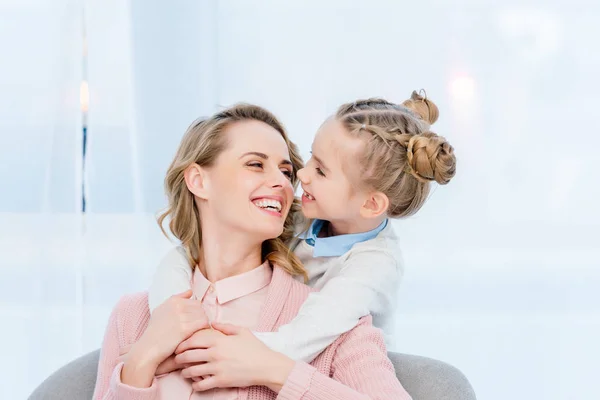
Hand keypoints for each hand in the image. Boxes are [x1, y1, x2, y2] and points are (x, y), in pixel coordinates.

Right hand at [122, 290, 208, 386]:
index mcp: (173, 301)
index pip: (195, 302)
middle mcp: (177, 306)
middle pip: (200, 308)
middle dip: (200, 317)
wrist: (148, 348)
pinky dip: (204, 329)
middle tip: (196, 328)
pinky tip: (199, 335)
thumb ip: (176, 299)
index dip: (196, 313)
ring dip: (203, 324)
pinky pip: (203, 323)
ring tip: (197, 332)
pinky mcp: (185, 328)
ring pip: (203, 315)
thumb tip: (190, 291)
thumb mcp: (161, 311)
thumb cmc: (155, 332)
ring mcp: (181, 316)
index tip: (192, 322)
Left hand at [174, 323, 294, 392]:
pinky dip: (196, 385)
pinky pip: (201, 385)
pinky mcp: (220, 381)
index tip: (179, 346)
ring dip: (185, 372)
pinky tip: (196, 383)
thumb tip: (213, 322)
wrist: (266, 366)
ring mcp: (217, 368)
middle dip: (180, 358)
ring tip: (185, 372)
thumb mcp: (242, 331)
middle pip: (188, 355)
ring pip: (192, 371)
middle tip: (177, 360)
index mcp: (219, 340)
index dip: (183, 343)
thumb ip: (226, 326)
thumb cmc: (255, 348)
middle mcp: (215, 353)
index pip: (193, 340)